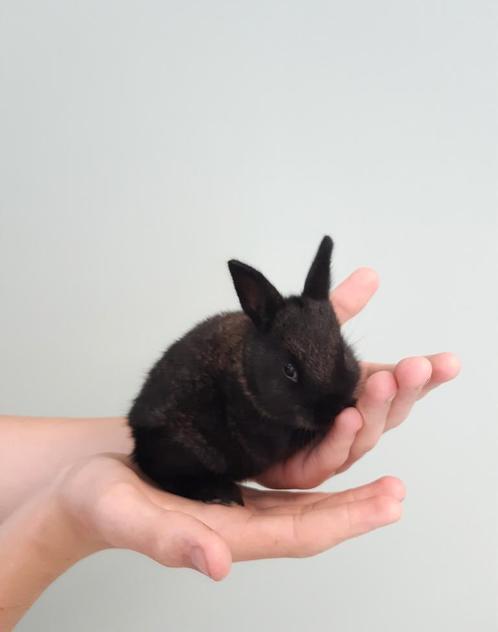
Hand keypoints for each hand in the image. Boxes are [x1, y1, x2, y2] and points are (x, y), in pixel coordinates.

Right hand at [57, 454, 403, 580]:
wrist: (83, 480)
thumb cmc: (98, 500)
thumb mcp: (126, 514)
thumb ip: (169, 542)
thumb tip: (217, 566)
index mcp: (223, 533)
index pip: (299, 534)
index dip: (345, 521)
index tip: (386, 504)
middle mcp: (239, 519)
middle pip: (311, 519)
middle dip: (358, 508)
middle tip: (398, 491)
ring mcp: (237, 499)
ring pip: (301, 496)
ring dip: (341, 483)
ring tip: (375, 467)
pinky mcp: (229, 476)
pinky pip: (280, 476)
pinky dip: (310, 460)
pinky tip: (325, 444)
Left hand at [258, 268, 460, 488]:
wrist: (236, 409)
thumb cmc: (281, 379)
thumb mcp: (312, 337)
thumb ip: (340, 309)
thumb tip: (369, 274)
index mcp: (359, 392)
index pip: (400, 384)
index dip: (426, 376)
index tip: (447, 361)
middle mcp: (353, 420)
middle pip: (390, 410)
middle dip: (406, 389)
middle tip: (415, 366)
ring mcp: (333, 445)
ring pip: (366, 433)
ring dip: (376, 408)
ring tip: (382, 382)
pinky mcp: (306, 466)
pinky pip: (328, 455)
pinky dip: (340, 436)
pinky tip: (348, 416)